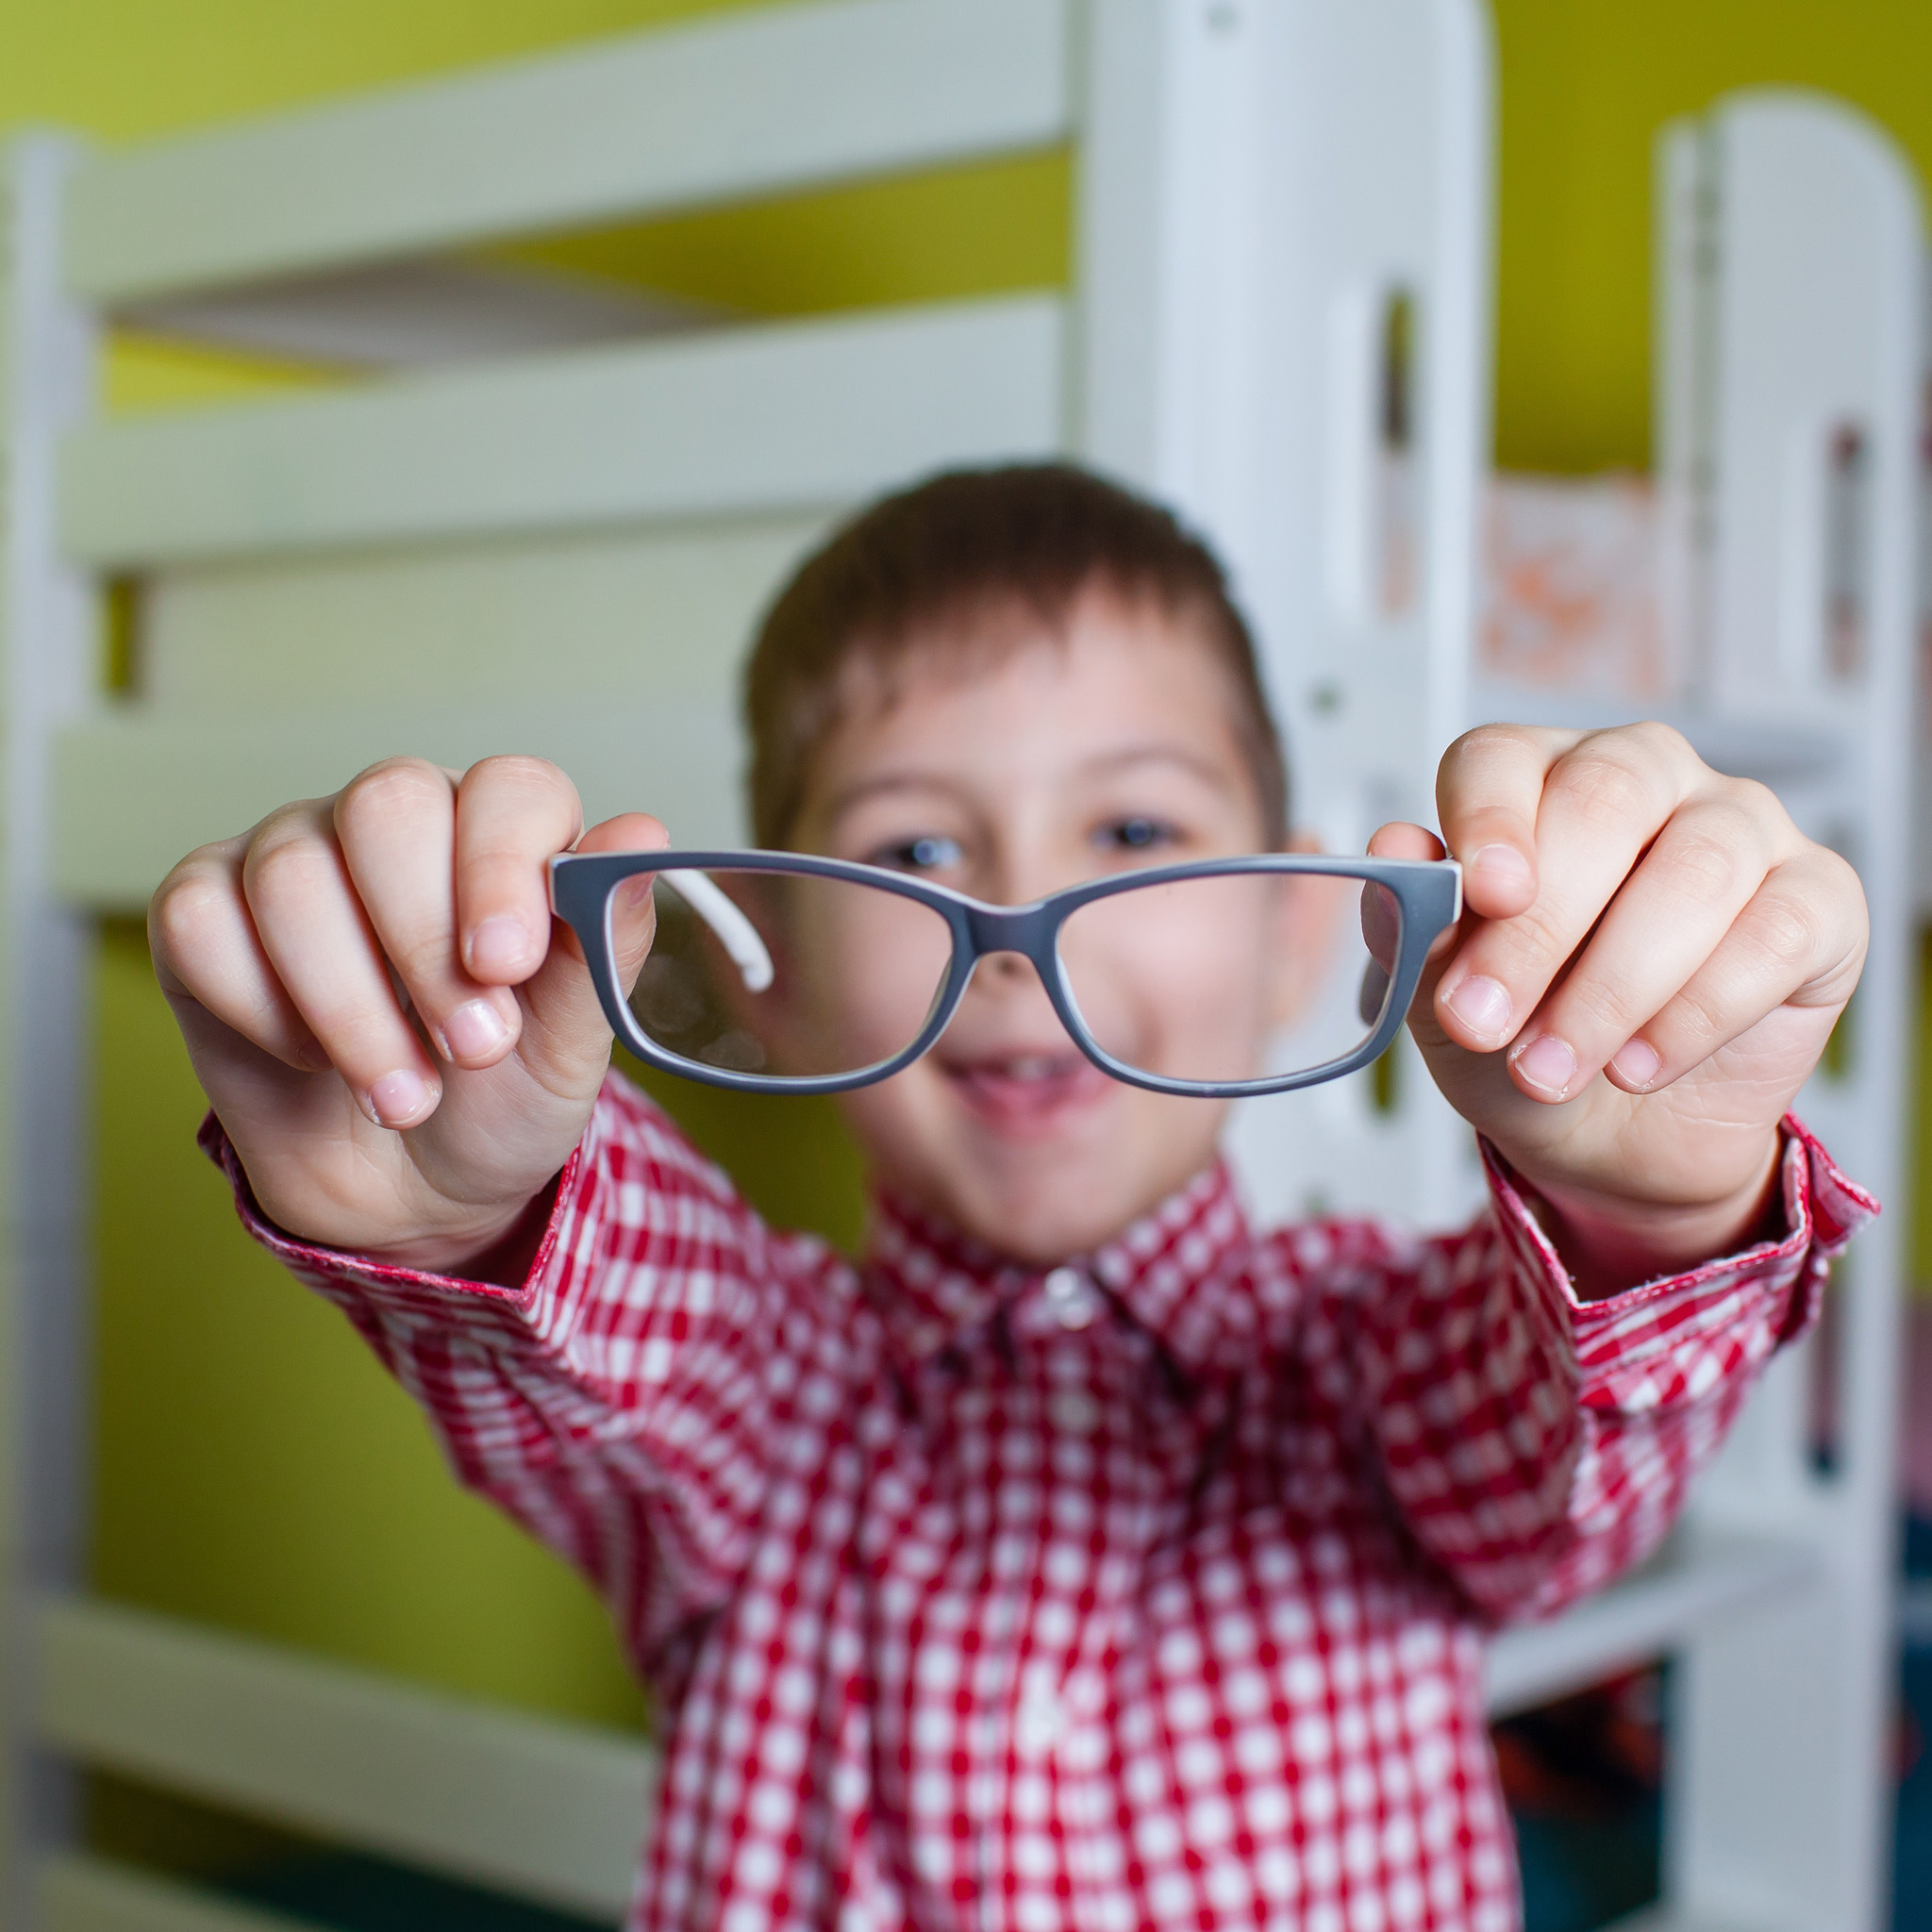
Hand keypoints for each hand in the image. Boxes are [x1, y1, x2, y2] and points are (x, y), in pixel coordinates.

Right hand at [149, 756, 664, 1271]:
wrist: (420, 1193)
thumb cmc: (506, 1095)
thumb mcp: (575, 1040)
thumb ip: (604, 939)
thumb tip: (642, 835)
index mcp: (503, 834)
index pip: (507, 788)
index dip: (503, 866)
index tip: (507, 965)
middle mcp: (398, 824)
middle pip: (387, 806)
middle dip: (424, 944)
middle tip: (472, 1050)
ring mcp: (293, 859)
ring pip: (290, 876)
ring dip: (352, 1009)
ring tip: (406, 1095)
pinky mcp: (205, 914)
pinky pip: (203, 925)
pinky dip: (263, 1012)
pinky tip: (311, 1060)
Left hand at [1370, 723, 1867, 1292]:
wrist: (1605, 1139)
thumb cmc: (1519, 1038)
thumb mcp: (1440, 997)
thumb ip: (1412, 924)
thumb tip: (1392, 849)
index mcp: (1536, 780)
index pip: (1503, 757)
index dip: (1489, 818)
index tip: (1483, 895)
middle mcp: (1645, 778)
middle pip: (1604, 801)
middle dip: (1538, 926)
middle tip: (1486, 1024)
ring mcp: (1742, 829)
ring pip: (1695, 870)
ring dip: (1611, 987)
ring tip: (1549, 1071)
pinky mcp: (1820, 901)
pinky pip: (1773, 934)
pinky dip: (1696, 1012)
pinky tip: (1637, 1067)